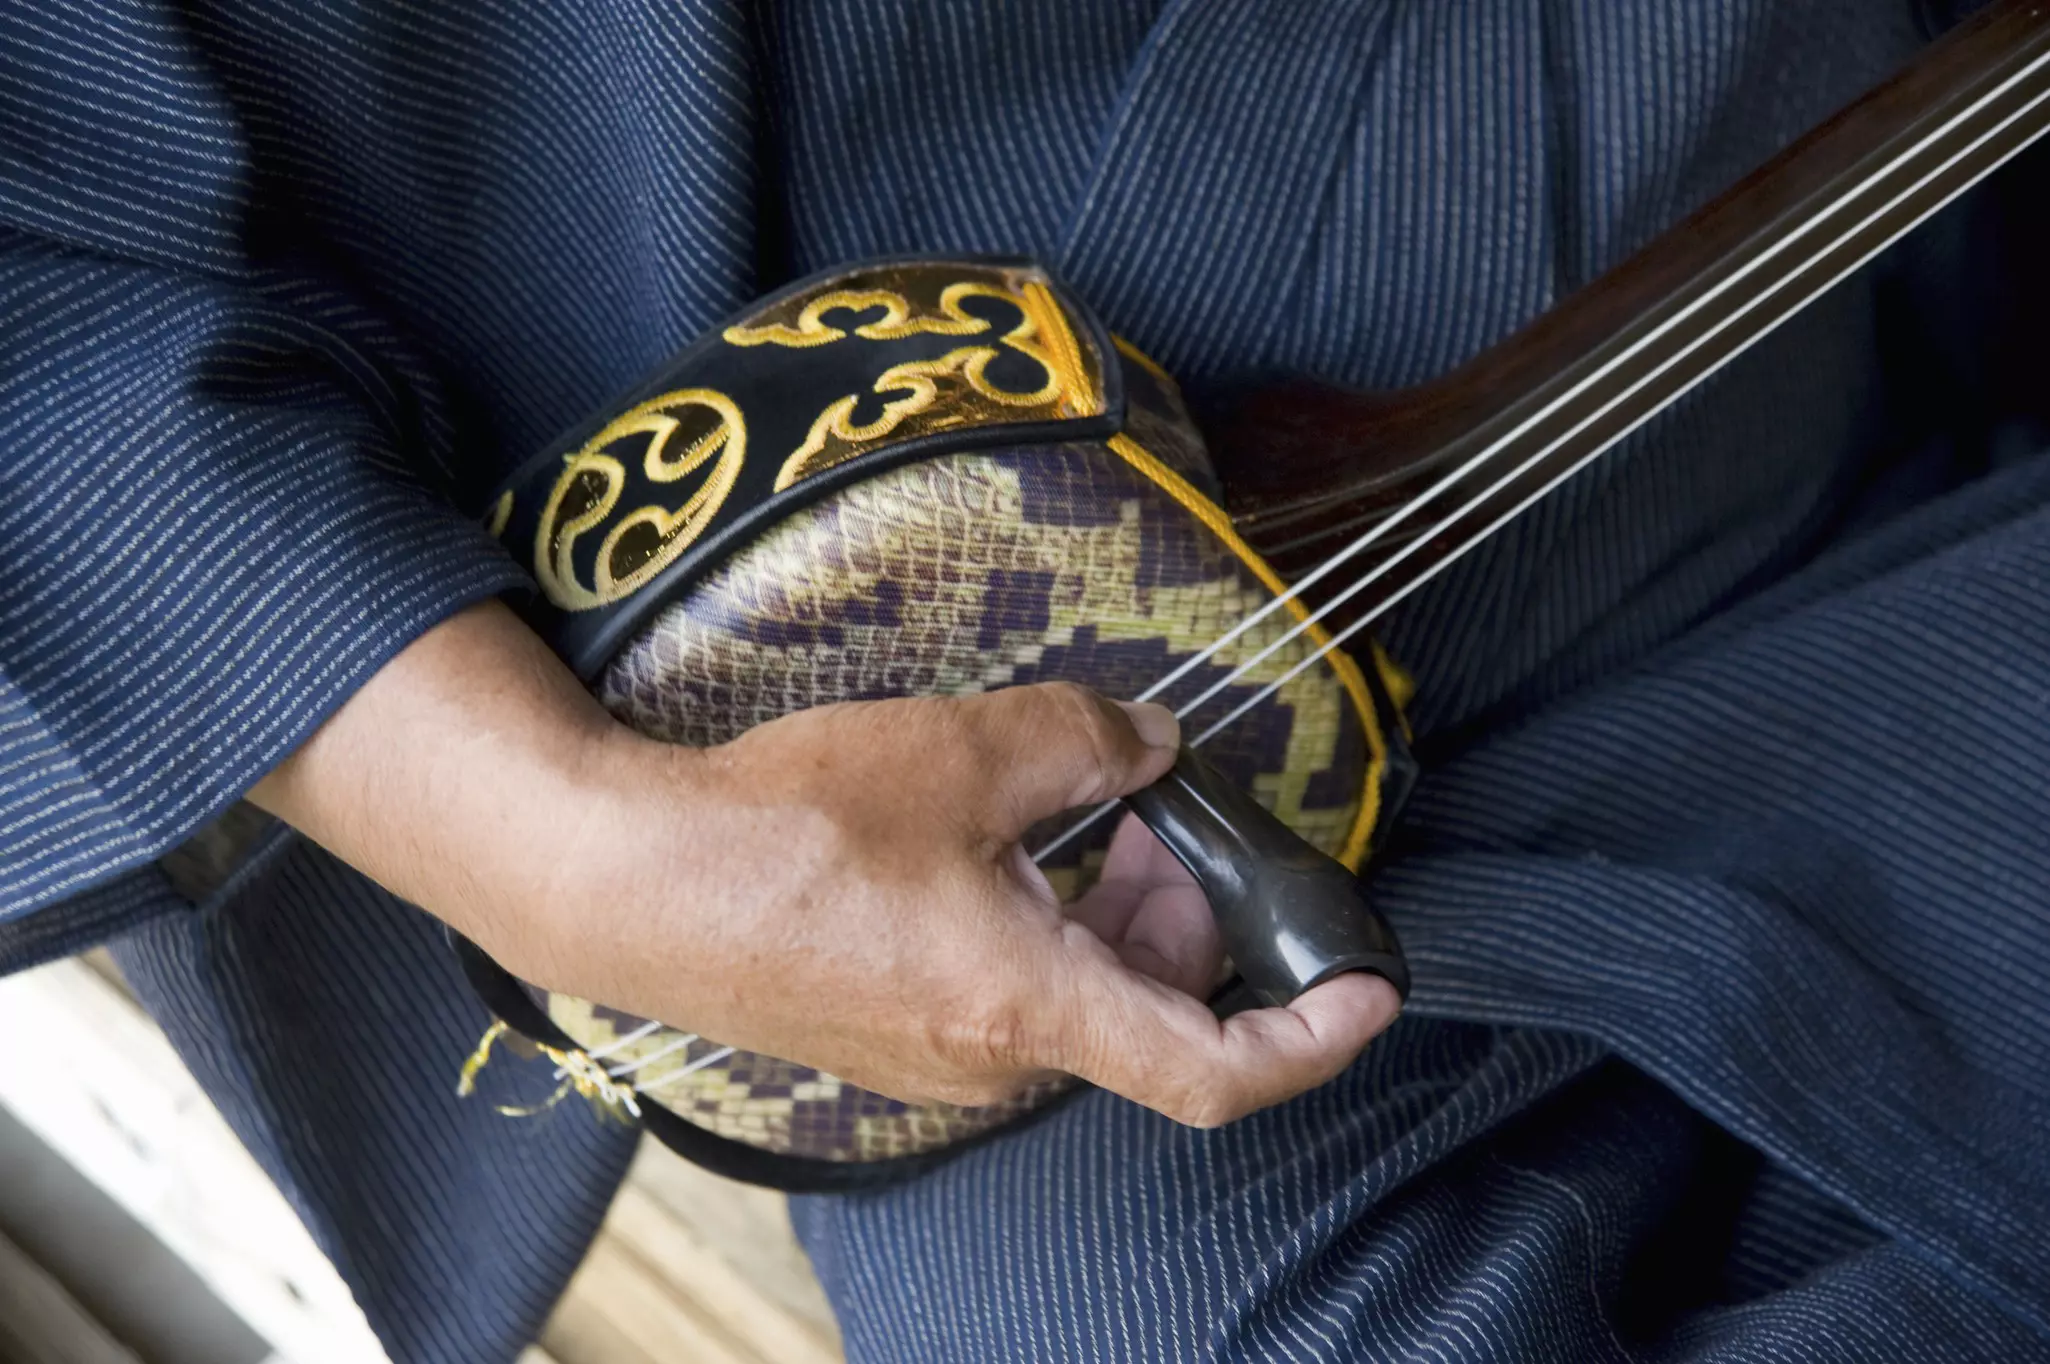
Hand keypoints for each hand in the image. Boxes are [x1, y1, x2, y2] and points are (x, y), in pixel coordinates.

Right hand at [253, 601, 1401, 1126]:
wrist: (627, 883)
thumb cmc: (788, 835)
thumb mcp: (969, 754)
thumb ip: (1089, 743)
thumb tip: (1152, 747)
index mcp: (1035, 1011)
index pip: (1218, 1073)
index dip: (1315, 1038)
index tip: (1371, 986)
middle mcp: (996, 1058)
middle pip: (1153, 1015)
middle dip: (1196, 918)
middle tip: (1184, 814)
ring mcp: (936, 1056)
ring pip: (1079, 998)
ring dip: (1117, 912)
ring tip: (1098, 805)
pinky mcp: (888, 1030)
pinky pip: (1008, 989)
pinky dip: (1046, 923)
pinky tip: (1009, 836)